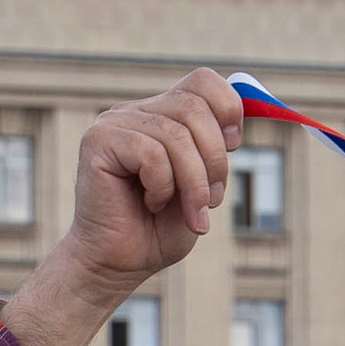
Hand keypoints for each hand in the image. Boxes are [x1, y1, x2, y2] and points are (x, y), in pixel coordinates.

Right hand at [0, 73, 240, 345]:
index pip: (203, 81)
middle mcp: (138, 111)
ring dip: (194, 183)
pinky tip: (151, 203)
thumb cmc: (157, 230)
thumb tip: (246, 116)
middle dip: (215, 161)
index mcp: (163, 115)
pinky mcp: (98, 141)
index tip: (234, 146)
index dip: (229, 109)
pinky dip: (163, 186)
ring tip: (190, 213)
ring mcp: (115, 123)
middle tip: (211, 201)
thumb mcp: (202, 187)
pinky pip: (152, 153)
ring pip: (176, 135)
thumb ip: (218, 150)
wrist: (117, 264)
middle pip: (195, 107)